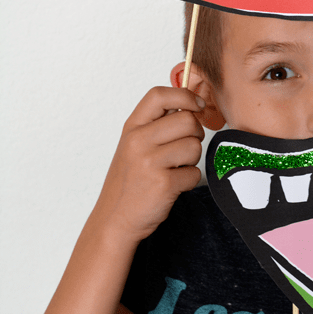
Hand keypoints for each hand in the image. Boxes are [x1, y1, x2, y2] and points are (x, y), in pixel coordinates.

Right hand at [93, 86, 204, 242]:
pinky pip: (194, 173)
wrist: (114, 219)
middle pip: (187, 120)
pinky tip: (173, 185)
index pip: (159, 95)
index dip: (185, 95)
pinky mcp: (163, 184)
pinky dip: (189, 181)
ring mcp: (149, 162)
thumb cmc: (130, 180)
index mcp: (132, 127)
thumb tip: (191, 104)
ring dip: (192, 159)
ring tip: (174, 168)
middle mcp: (138, 141)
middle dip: (195, 134)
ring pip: (194, 146)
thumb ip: (157, 123)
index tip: (197, 105)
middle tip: (184, 148)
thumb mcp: (134, 144)